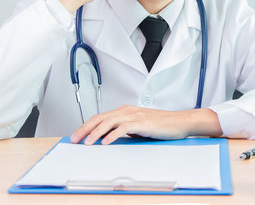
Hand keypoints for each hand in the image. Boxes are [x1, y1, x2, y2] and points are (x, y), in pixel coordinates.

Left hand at [70, 105, 222, 144]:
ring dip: (96, 133)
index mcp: (126, 111)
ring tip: (87, 143)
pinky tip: (105, 143)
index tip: (77, 135)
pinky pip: (123, 128)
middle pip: (100, 118)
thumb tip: (108, 138)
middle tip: (75, 139)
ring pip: (109, 122)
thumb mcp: (139, 127)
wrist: (180, 122)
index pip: (101, 117)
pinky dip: (112, 135)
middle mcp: (128, 111)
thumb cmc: (162, 125)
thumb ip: (125, 129)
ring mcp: (135, 116)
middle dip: (85, 129)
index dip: (86, 126)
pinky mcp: (142, 123)